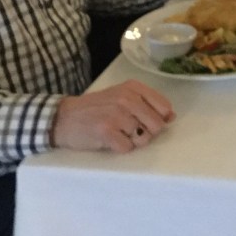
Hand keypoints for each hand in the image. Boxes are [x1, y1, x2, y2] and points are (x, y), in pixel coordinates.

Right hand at [51, 80, 174, 153]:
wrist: (63, 118)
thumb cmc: (96, 109)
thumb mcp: (122, 97)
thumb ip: (147, 104)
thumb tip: (172, 117)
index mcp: (133, 87)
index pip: (164, 107)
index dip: (159, 119)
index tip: (146, 121)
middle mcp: (127, 98)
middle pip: (157, 125)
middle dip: (146, 132)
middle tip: (129, 129)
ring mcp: (116, 114)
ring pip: (144, 138)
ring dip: (132, 141)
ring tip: (117, 133)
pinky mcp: (106, 131)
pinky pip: (127, 148)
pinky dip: (120, 148)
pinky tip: (109, 140)